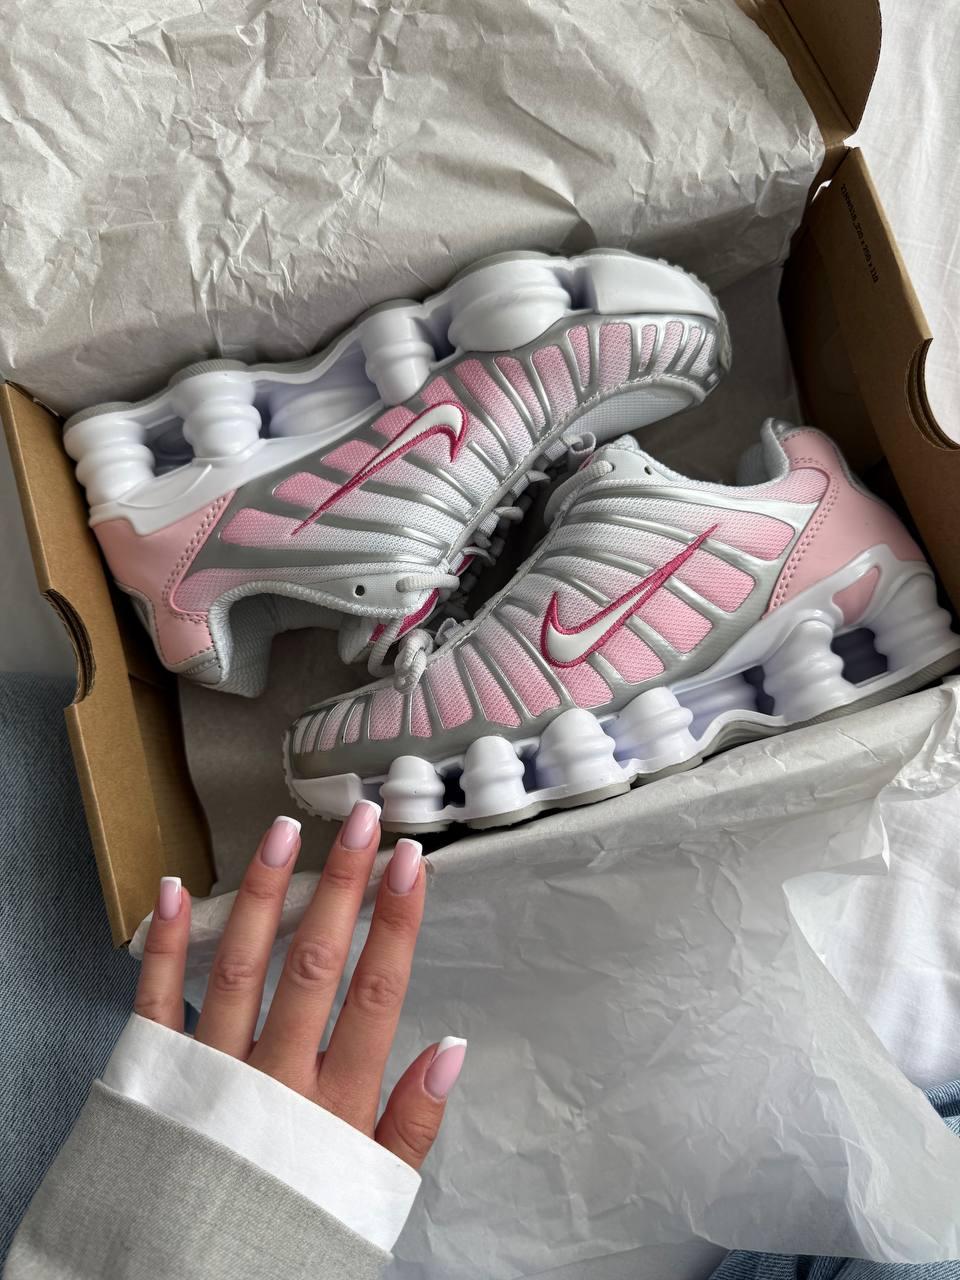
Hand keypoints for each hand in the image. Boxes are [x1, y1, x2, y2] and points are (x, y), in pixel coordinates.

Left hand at [133, 801, 464, 1168]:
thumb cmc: (291, 1232)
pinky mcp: (156, 1081)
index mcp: (333, 1109)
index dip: (396, 923)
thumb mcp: (369, 1196)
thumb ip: (413, 1125)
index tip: (410, 861)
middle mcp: (271, 1083)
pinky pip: (155, 1004)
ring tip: (285, 831)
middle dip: (342, 885)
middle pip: (314, 966)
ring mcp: (209, 1076)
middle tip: (363, 819)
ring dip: (263, 894)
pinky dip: (162, 944)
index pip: (375, 995)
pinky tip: (172, 888)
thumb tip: (452, 1048)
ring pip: (240, 969)